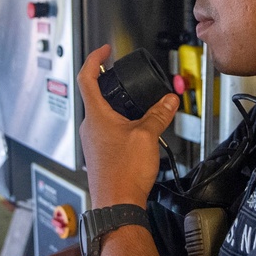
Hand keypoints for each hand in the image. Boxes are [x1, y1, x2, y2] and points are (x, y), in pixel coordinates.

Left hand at [77, 44, 179, 207]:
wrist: (117, 204)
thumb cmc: (124, 174)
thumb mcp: (147, 136)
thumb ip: (158, 114)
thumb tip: (168, 101)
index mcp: (96, 116)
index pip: (86, 77)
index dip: (95, 59)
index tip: (105, 50)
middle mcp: (90, 127)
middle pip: (96, 95)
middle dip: (113, 85)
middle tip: (126, 78)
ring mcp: (93, 142)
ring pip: (104, 115)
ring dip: (120, 107)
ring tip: (140, 108)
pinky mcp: (100, 154)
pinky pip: (109, 131)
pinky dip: (122, 124)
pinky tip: (138, 133)